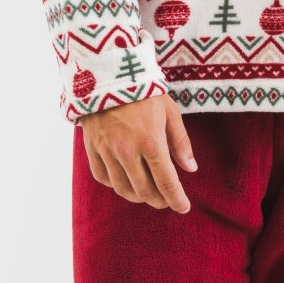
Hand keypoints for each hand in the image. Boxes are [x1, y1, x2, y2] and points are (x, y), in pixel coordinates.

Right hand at [77, 94, 197, 212]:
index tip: (183, 208)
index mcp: (150, 141)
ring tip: (148, 195)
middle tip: (166, 200)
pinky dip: (116, 185)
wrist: (109, 74)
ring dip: (138, 197)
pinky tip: (125, 182)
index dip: (176, 199)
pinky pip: (103, 178)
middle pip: (144, 190)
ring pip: (123, 189)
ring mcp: (107, 151)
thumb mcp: (169, 111)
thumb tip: (191, 169)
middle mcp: (127, 151)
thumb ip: (180, 142)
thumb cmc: (145, 91)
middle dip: (159, 200)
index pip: (166, 181)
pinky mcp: (92, 148)